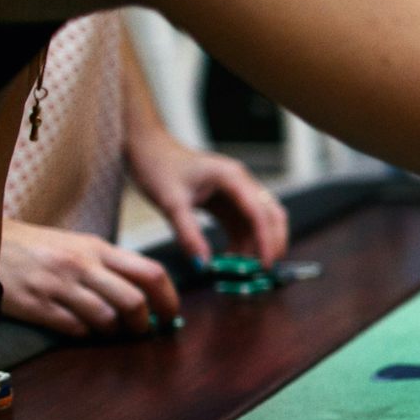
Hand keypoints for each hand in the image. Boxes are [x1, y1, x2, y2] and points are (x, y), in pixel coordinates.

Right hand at [0, 220, 181, 336]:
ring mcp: (57, 285)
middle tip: (141, 330)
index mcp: (98, 248)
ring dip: (114, 332)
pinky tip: (80, 329)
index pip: (151, 273)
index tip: (171, 315)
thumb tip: (149, 293)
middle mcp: (81, 265)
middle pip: (134, 300)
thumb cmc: (40, 248)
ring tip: (109, 331)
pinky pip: (74, 328)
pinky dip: (84, 334)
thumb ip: (111, 265)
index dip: (169, 298)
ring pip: (106, 318)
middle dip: (144, 323)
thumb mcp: (79, 245)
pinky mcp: (35, 304)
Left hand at [128, 138, 287, 265]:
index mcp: (232, 177)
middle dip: (272, 243)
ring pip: (260, 222)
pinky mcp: (228, 200)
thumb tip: (203, 264)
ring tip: (241, 269)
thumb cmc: (157, 166)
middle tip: (264, 269)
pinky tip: (230, 258)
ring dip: (255, 245)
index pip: (259, 212)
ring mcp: (237, 191)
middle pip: (271, 216)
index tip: (265, 264)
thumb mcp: (170, 203)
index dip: (266, 239)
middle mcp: (241, 183)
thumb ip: (188, 235)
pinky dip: (242, 242)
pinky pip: (243, 224)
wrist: (147, 149)